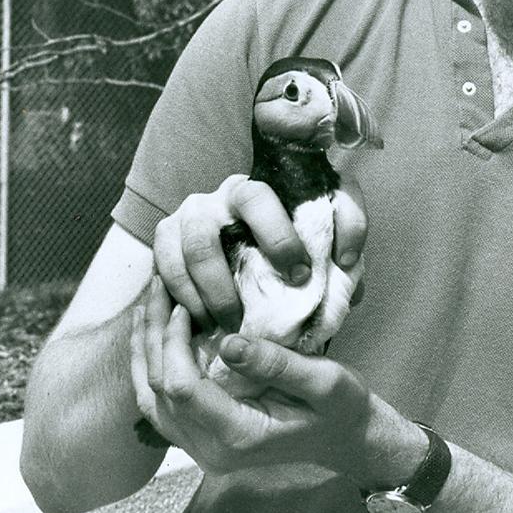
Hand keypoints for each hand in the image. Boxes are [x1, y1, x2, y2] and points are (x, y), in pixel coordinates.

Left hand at [128, 279, 412, 479]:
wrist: (345, 439)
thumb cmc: (341, 407)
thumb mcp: (324, 381)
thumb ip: (277, 365)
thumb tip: (226, 343)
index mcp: (237, 436)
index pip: (182, 388)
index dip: (172, 341)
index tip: (184, 303)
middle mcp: (209, 450)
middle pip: (158, 390)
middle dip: (153, 335)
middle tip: (160, 286)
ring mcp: (200, 448)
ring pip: (150, 396)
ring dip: (146, 347)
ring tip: (149, 302)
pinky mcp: (198, 438)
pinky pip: (159, 403)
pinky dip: (152, 364)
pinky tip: (152, 332)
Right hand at [152, 178, 370, 339]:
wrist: (248, 252)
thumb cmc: (293, 244)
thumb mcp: (325, 235)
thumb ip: (345, 234)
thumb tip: (347, 260)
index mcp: (259, 187)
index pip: (260, 196)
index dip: (278, 236)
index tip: (300, 274)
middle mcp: (218, 197)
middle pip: (210, 232)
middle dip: (233, 277)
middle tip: (254, 311)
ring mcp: (187, 217)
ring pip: (192, 250)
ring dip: (213, 294)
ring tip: (232, 325)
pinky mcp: (165, 242)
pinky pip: (166, 270)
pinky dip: (186, 301)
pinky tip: (204, 323)